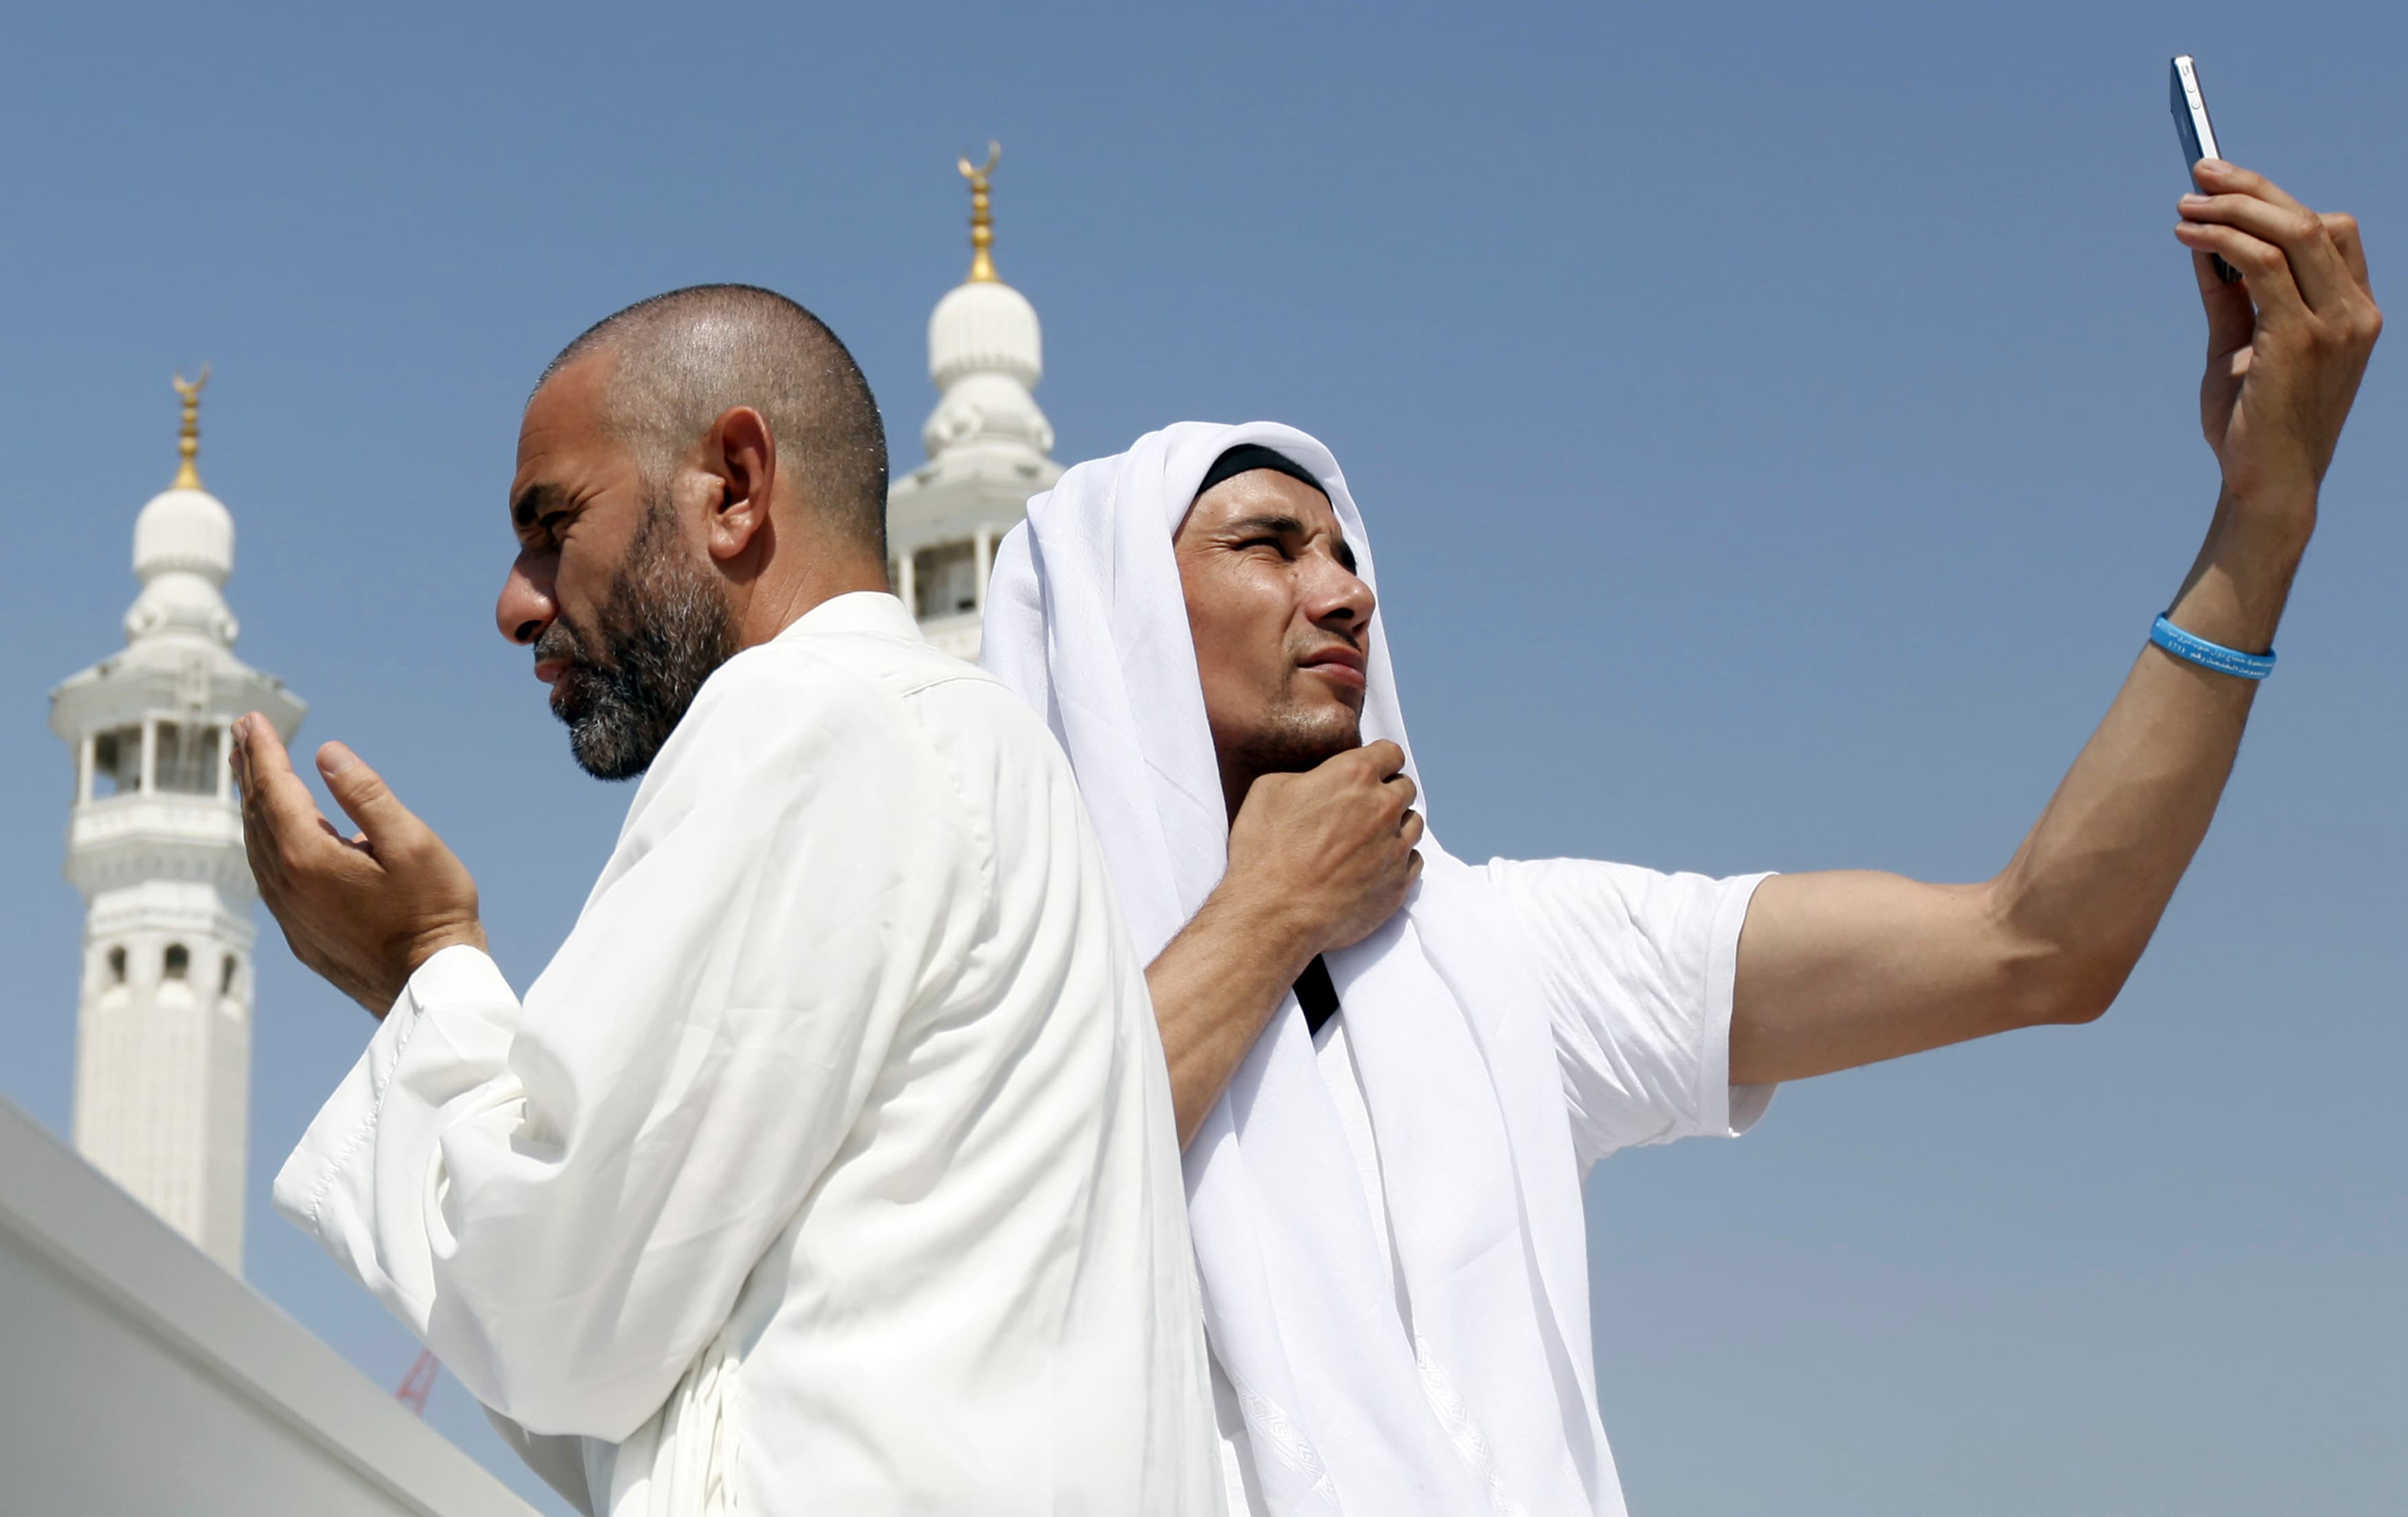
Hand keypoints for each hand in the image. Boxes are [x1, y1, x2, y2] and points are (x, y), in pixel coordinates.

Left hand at [230, 713, 485, 1016]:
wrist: (430, 986)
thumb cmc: (433, 912)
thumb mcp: (412, 843)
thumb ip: (367, 796)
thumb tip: (326, 754)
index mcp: (309, 857)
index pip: (276, 789)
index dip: (263, 750)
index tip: (252, 718)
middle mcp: (286, 884)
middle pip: (257, 814)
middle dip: (249, 770)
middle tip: (241, 732)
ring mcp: (289, 913)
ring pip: (256, 846)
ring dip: (252, 804)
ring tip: (250, 773)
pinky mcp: (299, 933)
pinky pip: (266, 874)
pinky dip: (261, 840)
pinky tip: (270, 833)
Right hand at [1220, 739, 1424, 961]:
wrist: (1273, 915)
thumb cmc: (1264, 853)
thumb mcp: (1268, 791)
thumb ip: (1305, 776)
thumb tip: (1319, 780)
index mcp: (1353, 776)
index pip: (1389, 753)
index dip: (1378, 760)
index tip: (1371, 769)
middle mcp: (1383, 808)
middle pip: (1405, 788)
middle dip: (1387, 791)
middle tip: (1363, 806)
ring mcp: (1395, 848)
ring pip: (1414, 823)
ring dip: (1396, 825)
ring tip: (1370, 838)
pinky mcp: (1398, 884)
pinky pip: (1413, 860)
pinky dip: (1398, 859)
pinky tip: (1374, 865)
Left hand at [2175, 160, 2380, 522]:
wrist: (2266, 483)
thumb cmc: (2256, 421)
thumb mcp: (2243, 346)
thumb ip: (2231, 296)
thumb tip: (2205, 244)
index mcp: (2354, 311)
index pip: (2331, 231)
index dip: (2279, 201)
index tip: (2227, 186)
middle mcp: (2355, 311)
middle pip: (2311, 219)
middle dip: (2254, 188)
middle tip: (2202, 172)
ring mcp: (2335, 323)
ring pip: (2291, 232)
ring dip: (2233, 208)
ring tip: (2186, 202)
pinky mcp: (2300, 338)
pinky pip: (2260, 266)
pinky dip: (2221, 240)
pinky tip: (2187, 235)